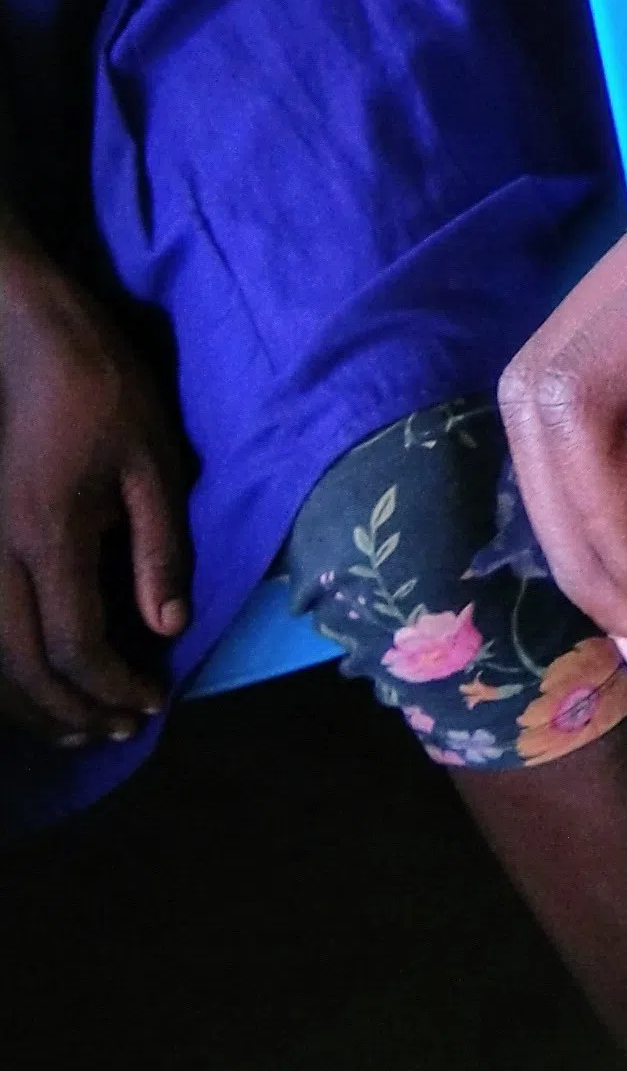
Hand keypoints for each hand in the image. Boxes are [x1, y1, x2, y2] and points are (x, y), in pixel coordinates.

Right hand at [0, 234, 190, 743]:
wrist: (26, 340)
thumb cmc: (102, 392)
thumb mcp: (154, 464)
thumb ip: (159, 548)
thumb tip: (166, 627)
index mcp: (50, 539)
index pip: (74, 646)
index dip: (112, 687)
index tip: (153, 704)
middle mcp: (0, 557)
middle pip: (21, 667)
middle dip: (73, 711)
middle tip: (122, 731)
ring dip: (33, 703)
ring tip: (83, 726)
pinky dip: (7, 669)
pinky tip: (38, 682)